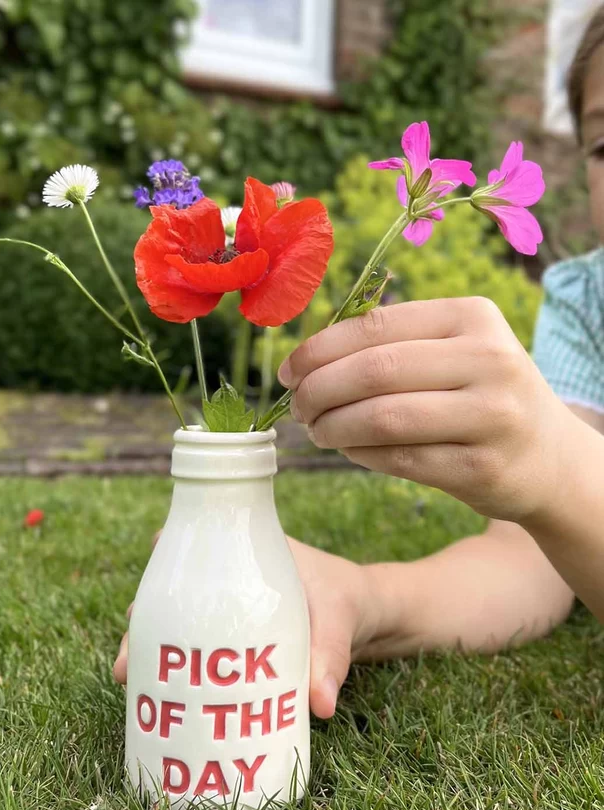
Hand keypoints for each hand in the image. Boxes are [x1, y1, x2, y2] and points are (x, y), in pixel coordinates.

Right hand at [113, 534, 409, 717]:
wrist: (370, 617)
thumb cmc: (350, 601)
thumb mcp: (341, 621)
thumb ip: (331, 658)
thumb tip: (318, 706)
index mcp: (250, 552)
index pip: (196, 540)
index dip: (164, 552)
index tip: (143, 581)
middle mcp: (230, 579)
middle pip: (175, 590)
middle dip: (144, 619)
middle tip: (127, 657)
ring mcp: (230, 610)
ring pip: (181, 621)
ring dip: (153, 646)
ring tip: (130, 677)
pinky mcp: (235, 639)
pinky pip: (199, 646)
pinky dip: (177, 664)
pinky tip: (160, 694)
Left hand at [279, 298, 572, 523]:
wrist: (547, 455)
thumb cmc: (480, 394)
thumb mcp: (455, 350)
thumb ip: (393, 345)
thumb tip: (306, 362)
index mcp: (473, 316)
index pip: (375, 327)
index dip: (319, 350)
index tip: (289, 372)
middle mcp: (489, 359)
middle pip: (374, 371)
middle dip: (319, 391)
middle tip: (298, 408)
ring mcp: (491, 415)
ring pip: (383, 418)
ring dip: (334, 427)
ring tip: (318, 431)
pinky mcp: (482, 466)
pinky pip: (400, 459)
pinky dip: (360, 454)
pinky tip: (349, 449)